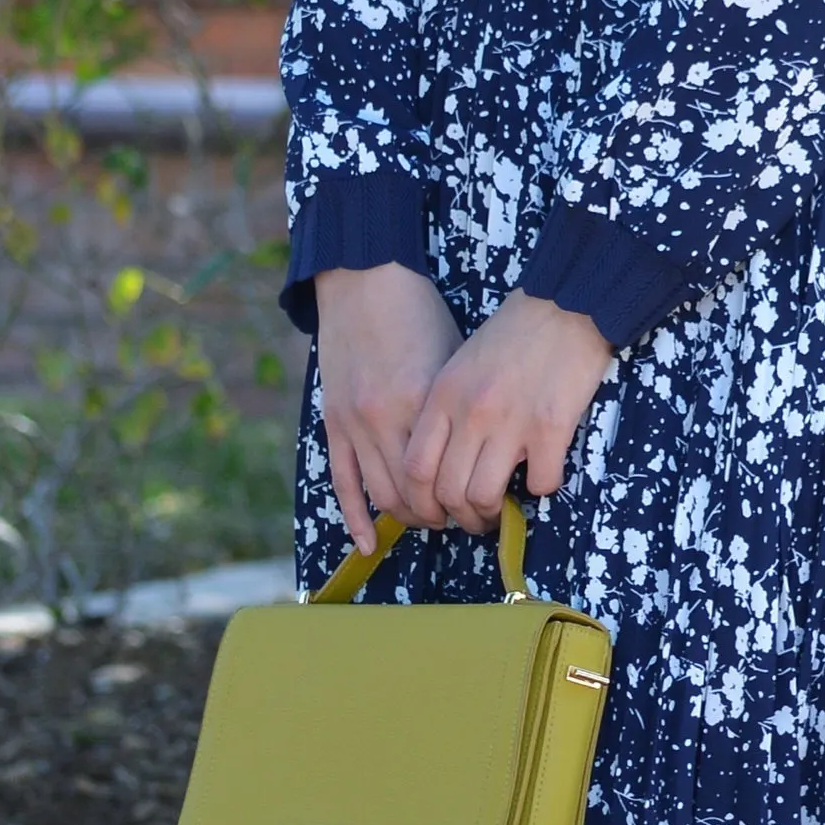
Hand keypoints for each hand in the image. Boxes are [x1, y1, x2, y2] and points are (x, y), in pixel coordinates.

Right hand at [313, 264, 463, 551]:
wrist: (363, 279)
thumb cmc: (420, 314)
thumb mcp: (453, 360)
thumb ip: (462, 411)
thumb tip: (491, 455)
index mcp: (426, 402)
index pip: (451, 474)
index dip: (473, 499)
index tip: (490, 507)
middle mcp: (387, 418)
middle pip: (417, 494)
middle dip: (444, 517)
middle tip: (465, 522)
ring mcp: (355, 423)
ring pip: (383, 496)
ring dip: (409, 518)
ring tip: (432, 522)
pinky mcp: (334, 422)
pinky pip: (343, 483)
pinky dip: (356, 518)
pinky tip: (370, 544)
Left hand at [398, 293, 613, 531]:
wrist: (564, 305)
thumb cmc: (511, 335)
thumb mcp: (459, 366)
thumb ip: (446, 411)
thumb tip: (441, 464)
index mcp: (443, 397)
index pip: (415, 468)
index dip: (421, 503)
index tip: (436, 512)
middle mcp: (471, 413)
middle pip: (448, 491)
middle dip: (459, 518)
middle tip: (473, 521)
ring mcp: (511, 422)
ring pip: (485, 496)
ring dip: (493, 515)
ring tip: (502, 513)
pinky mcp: (552, 428)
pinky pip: (541, 483)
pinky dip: (542, 490)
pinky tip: (544, 476)